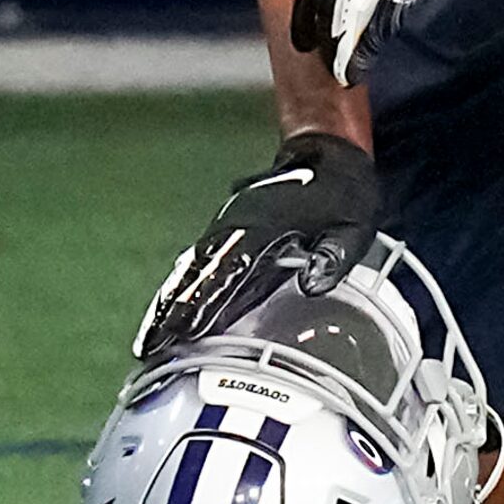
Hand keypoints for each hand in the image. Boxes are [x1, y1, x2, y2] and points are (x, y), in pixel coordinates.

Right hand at [132, 131, 380, 361]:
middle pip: (198, 272)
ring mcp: (229, 230)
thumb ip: (336, 253)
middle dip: (173, 310)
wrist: (326, 155)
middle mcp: (237, 226)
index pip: (230, 266)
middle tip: (150, 348)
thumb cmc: (342, 192)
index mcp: (265, 223)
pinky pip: (198, 268)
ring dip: (168, 305)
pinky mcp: (229, 238)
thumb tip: (313, 282)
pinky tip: (167, 321)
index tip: (183, 327)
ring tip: (148, 345)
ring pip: (191, 271)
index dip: (206, 299)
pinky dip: (180, 293)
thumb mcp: (355, 224)